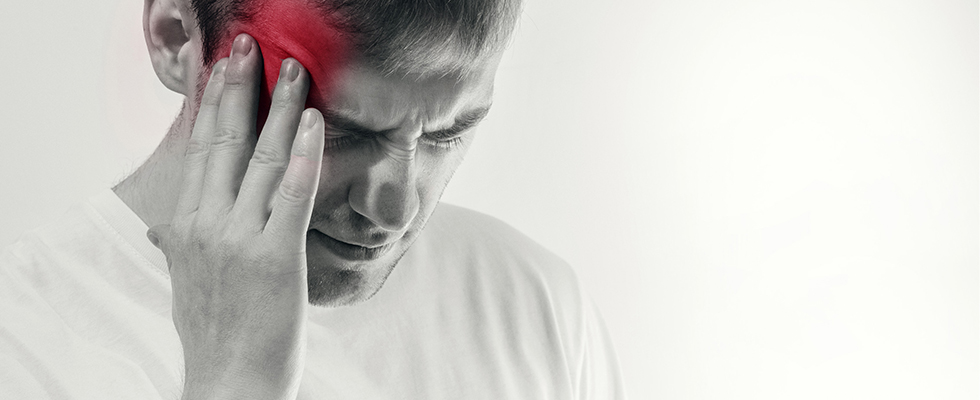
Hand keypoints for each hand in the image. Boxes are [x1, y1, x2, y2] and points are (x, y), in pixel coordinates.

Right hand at [147, 33, 322, 399]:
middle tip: (249, 46)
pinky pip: (290, 194)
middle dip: (239, 88)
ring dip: (279, 108)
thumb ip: (188, 242)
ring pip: (260, 158)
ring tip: (294, 71)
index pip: (199, 150)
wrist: (229, 382)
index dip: (210, 103)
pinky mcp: (273, 256)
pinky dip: (301, 154)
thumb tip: (180, 223)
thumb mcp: (188, 278)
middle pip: (223, 141)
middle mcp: (204, 224)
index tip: (219, 67)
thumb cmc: (216, 332)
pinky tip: (312, 123)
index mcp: (185, 225)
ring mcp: (237, 238)